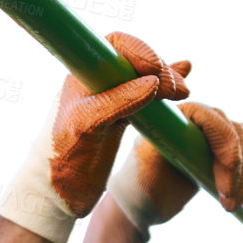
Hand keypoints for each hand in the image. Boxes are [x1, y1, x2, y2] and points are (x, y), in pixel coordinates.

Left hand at [0, 33, 189, 242]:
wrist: (59, 196)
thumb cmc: (63, 161)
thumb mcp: (87, 128)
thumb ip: (117, 102)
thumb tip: (153, 82)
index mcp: (82, 76)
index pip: (116, 46)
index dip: (141, 52)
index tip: (158, 72)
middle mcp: (96, 82)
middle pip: (136, 59)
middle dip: (160, 69)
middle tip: (178, 90)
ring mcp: (110, 98)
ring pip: (145, 77)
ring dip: (167, 79)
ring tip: (183, 91)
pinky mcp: (121, 116)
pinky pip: (147, 95)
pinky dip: (165, 90)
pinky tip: (183, 83)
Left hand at [109, 101, 242, 239]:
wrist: (137, 207)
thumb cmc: (138, 185)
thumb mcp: (150, 162)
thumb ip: (181, 139)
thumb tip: (197, 124)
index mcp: (176, 118)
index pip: (210, 118)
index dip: (225, 142)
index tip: (229, 171)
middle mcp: (197, 123)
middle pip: (232, 135)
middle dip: (238, 169)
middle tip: (229, 202)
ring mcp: (210, 140)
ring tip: (240, 208)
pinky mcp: (218, 158)